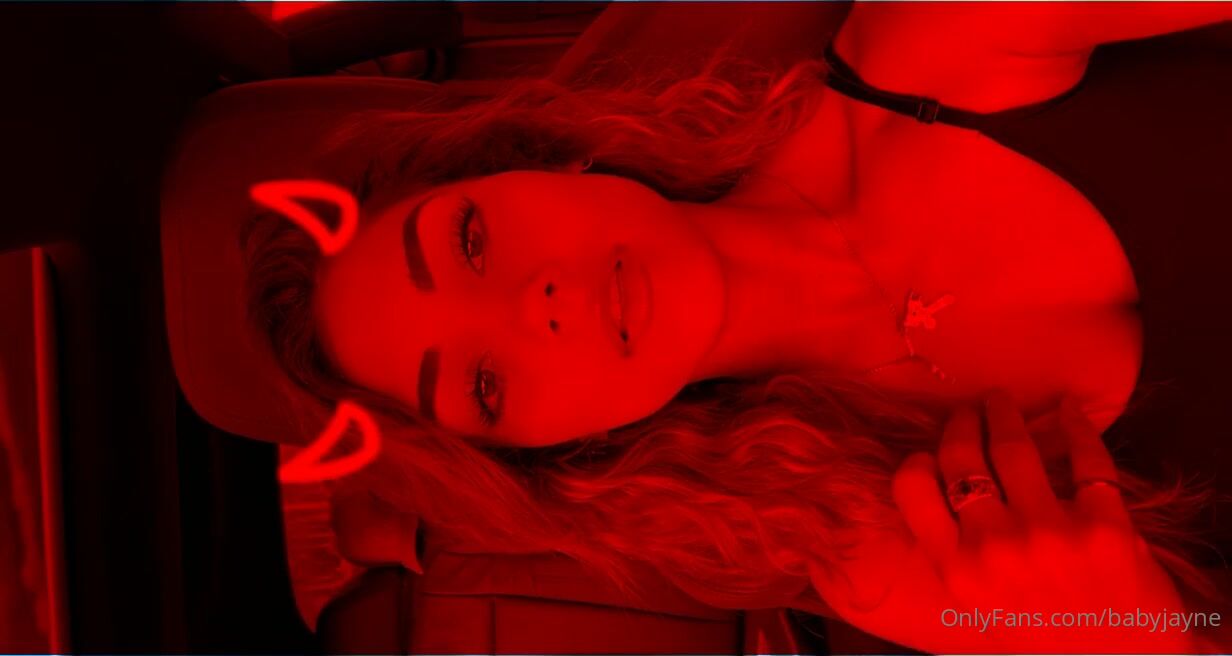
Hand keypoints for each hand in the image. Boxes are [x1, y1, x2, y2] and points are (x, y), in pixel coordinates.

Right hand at [892, 391, 1191, 652]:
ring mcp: (1052, 533)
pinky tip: (1068, 411)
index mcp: (958, 570)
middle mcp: (997, 547)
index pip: (912, 488)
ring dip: (1004, 413)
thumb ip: (955, 557)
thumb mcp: (979, 608)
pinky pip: (1086, 458)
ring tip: (1002, 402)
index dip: (918, 461)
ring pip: (1015, 447)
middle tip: (968, 413)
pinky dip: (1075, 426)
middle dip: (961, 424)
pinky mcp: (1108, 525)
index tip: (930, 454)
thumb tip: (936, 491)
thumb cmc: (1044, 641)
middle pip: (962, 457)